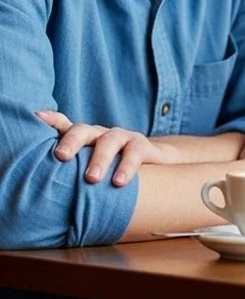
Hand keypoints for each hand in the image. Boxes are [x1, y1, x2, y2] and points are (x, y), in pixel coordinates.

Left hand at [36, 110, 175, 185]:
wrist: (155, 165)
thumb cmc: (114, 167)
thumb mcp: (90, 165)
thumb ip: (70, 165)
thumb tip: (35, 173)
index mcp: (86, 138)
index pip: (66, 126)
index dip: (52, 121)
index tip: (37, 117)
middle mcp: (101, 134)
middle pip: (84, 130)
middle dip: (72, 141)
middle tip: (61, 156)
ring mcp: (123, 137)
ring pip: (110, 141)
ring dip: (100, 158)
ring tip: (92, 178)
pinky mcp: (143, 145)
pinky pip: (134, 152)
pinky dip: (127, 166)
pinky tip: (119, 181)